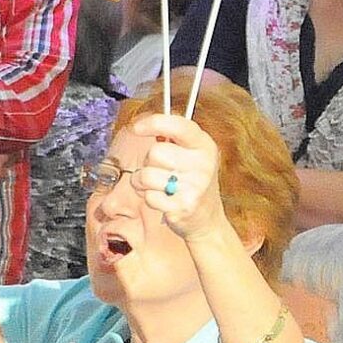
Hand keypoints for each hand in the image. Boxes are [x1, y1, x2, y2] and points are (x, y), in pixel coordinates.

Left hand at [129, 111, 231, 244]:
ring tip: (159, 186)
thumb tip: (139, 124)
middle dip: (148, 162)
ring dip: (143, 182)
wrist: (207, 219)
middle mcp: (203, 164)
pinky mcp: (184, 207)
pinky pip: (149, 196)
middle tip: (160, 170)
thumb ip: (170, 136)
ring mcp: (196, 186)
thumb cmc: (190, 180)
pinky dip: (150, 199)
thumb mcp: (190, 153)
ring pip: (146, 175)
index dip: (153, 123)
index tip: (136, 127)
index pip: (178, 126)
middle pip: (155, 152)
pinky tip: (165, 200)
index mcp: (204, 145)